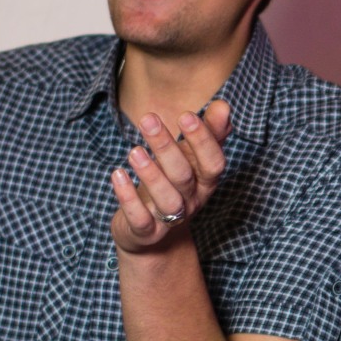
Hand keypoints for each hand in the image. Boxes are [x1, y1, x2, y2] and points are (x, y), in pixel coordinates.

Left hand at [109, 100, 230, 252]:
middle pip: (184, 176)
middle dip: (167, 147)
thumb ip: (209, 133)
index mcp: (206, 182)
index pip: (213, 163)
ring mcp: (169, 219)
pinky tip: (117, 174)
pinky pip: (140, 218)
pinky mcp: (146, 232)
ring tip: (133, 150)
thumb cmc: (174, 186)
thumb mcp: (191, 159)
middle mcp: (191, 201)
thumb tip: (223, 105)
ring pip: (166, 199)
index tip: (186, 115)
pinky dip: (128, 197)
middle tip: (148, 119)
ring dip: (150, 175)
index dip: (202, 141)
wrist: (154, 234)